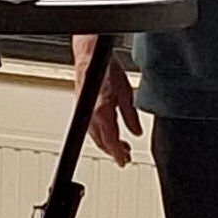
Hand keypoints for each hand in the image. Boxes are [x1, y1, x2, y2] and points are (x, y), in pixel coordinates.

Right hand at [72, 35, 141, 166]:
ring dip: (106, 144)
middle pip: (101, 142)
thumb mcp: (126, 92)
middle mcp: (90, 115)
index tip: (125, 162)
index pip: (110, 141)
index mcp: (102, 112)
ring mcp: (84, 112)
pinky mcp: (82, 107)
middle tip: (125, 157)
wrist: (90, 55)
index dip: (118, 154)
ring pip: (94, 136)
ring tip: (120, 147)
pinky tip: (107, 133)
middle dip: (113, 151)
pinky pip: (90, 127)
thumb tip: (136, 132)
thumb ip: (131, 116)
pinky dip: (100, 134)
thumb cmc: (106, 69)